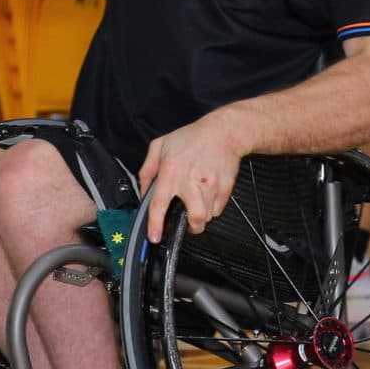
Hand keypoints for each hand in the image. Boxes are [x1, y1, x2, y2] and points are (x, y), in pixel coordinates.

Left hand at [138, 113, 246, 242]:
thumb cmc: (191, 138)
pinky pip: (219, 209)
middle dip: (192, 228)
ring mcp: (210, 185)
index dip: (155, 224)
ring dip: (202, 217)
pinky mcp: (225, 187)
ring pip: (208, 216)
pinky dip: (213, 208)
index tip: (154, 237)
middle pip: (195, 218)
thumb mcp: (160, 146)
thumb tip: (143, 192)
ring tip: (198, 206)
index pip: (159, 203)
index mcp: (171, 172)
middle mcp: (190, 181)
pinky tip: (208, 196)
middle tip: (188, 224)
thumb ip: (147, 170)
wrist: (223, 131)